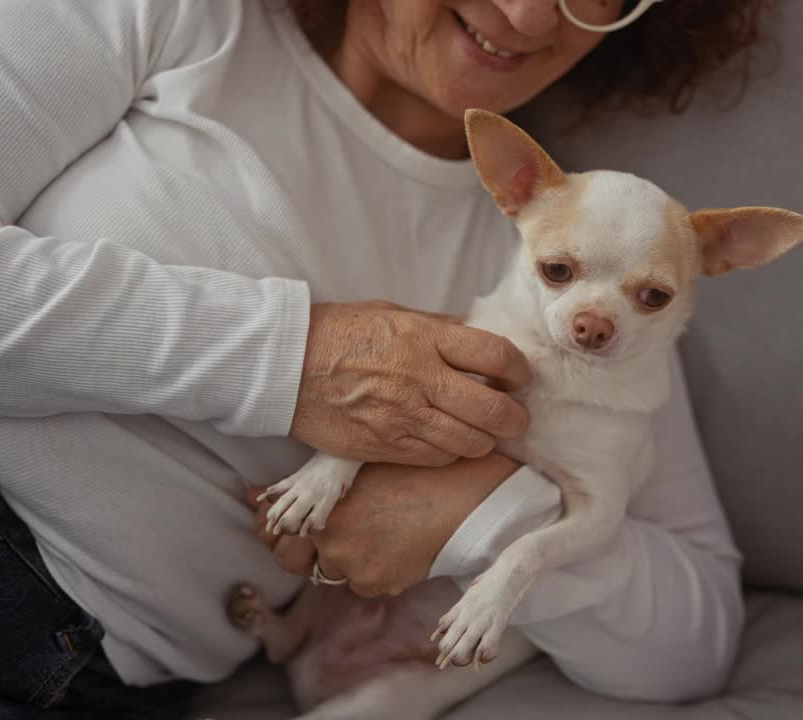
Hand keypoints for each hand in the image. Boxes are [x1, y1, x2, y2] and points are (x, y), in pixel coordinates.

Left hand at [247, 452, 519, 596]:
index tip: (286, 519)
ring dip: (340, 556)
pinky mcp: (383, 585)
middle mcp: (334, 545)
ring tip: (373, 528)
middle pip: (291, 560)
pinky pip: (362, 582)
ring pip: (329, 571)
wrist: (474, 499)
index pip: (270, 530)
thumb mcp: (362, 465)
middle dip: (301, 547)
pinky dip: (371, 567)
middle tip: (328, 526)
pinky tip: (394, 541)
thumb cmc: (421, 470)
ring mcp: (358, 570)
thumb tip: (254, 493)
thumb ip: (311, 483)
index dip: (275, 525)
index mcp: (324, 509)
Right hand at [291, 301, 531, 466]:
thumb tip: (478, 335)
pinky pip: (438, 458)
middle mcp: (420, 379)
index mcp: (425, 339)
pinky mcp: (386, 447)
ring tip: (483, 432)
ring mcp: (403, 417)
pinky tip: (447, 442)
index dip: (519, 371)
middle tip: (515, 417)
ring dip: (485, 440)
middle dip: (515, 418)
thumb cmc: (338, 333)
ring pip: (470, 442)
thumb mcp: (393, 314)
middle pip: (493, 409)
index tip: (519, 378)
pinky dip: (451, 453)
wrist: (283, 366)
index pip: (496, 356)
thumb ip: (439, 328)